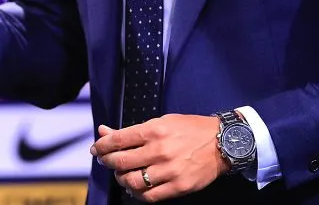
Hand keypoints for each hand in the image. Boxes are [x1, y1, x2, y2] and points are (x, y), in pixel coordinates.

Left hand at [90, 114, 228, 201]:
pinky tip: (135, 188)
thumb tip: (104, 131)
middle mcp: (159, 151)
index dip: (102, 146)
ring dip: (120, 179)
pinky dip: (137, 194)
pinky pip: (150, 196)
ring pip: (132, 181)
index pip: (117, 140)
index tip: (96, 149)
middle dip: (107, 162)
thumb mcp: (161, 122)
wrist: (222, 142)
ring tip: (121, 174)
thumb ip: (132, 130)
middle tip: (104, 160)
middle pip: (121, 161)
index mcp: (154, 130)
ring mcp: (169, 171)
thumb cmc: (190, 129)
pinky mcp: (178, 186)